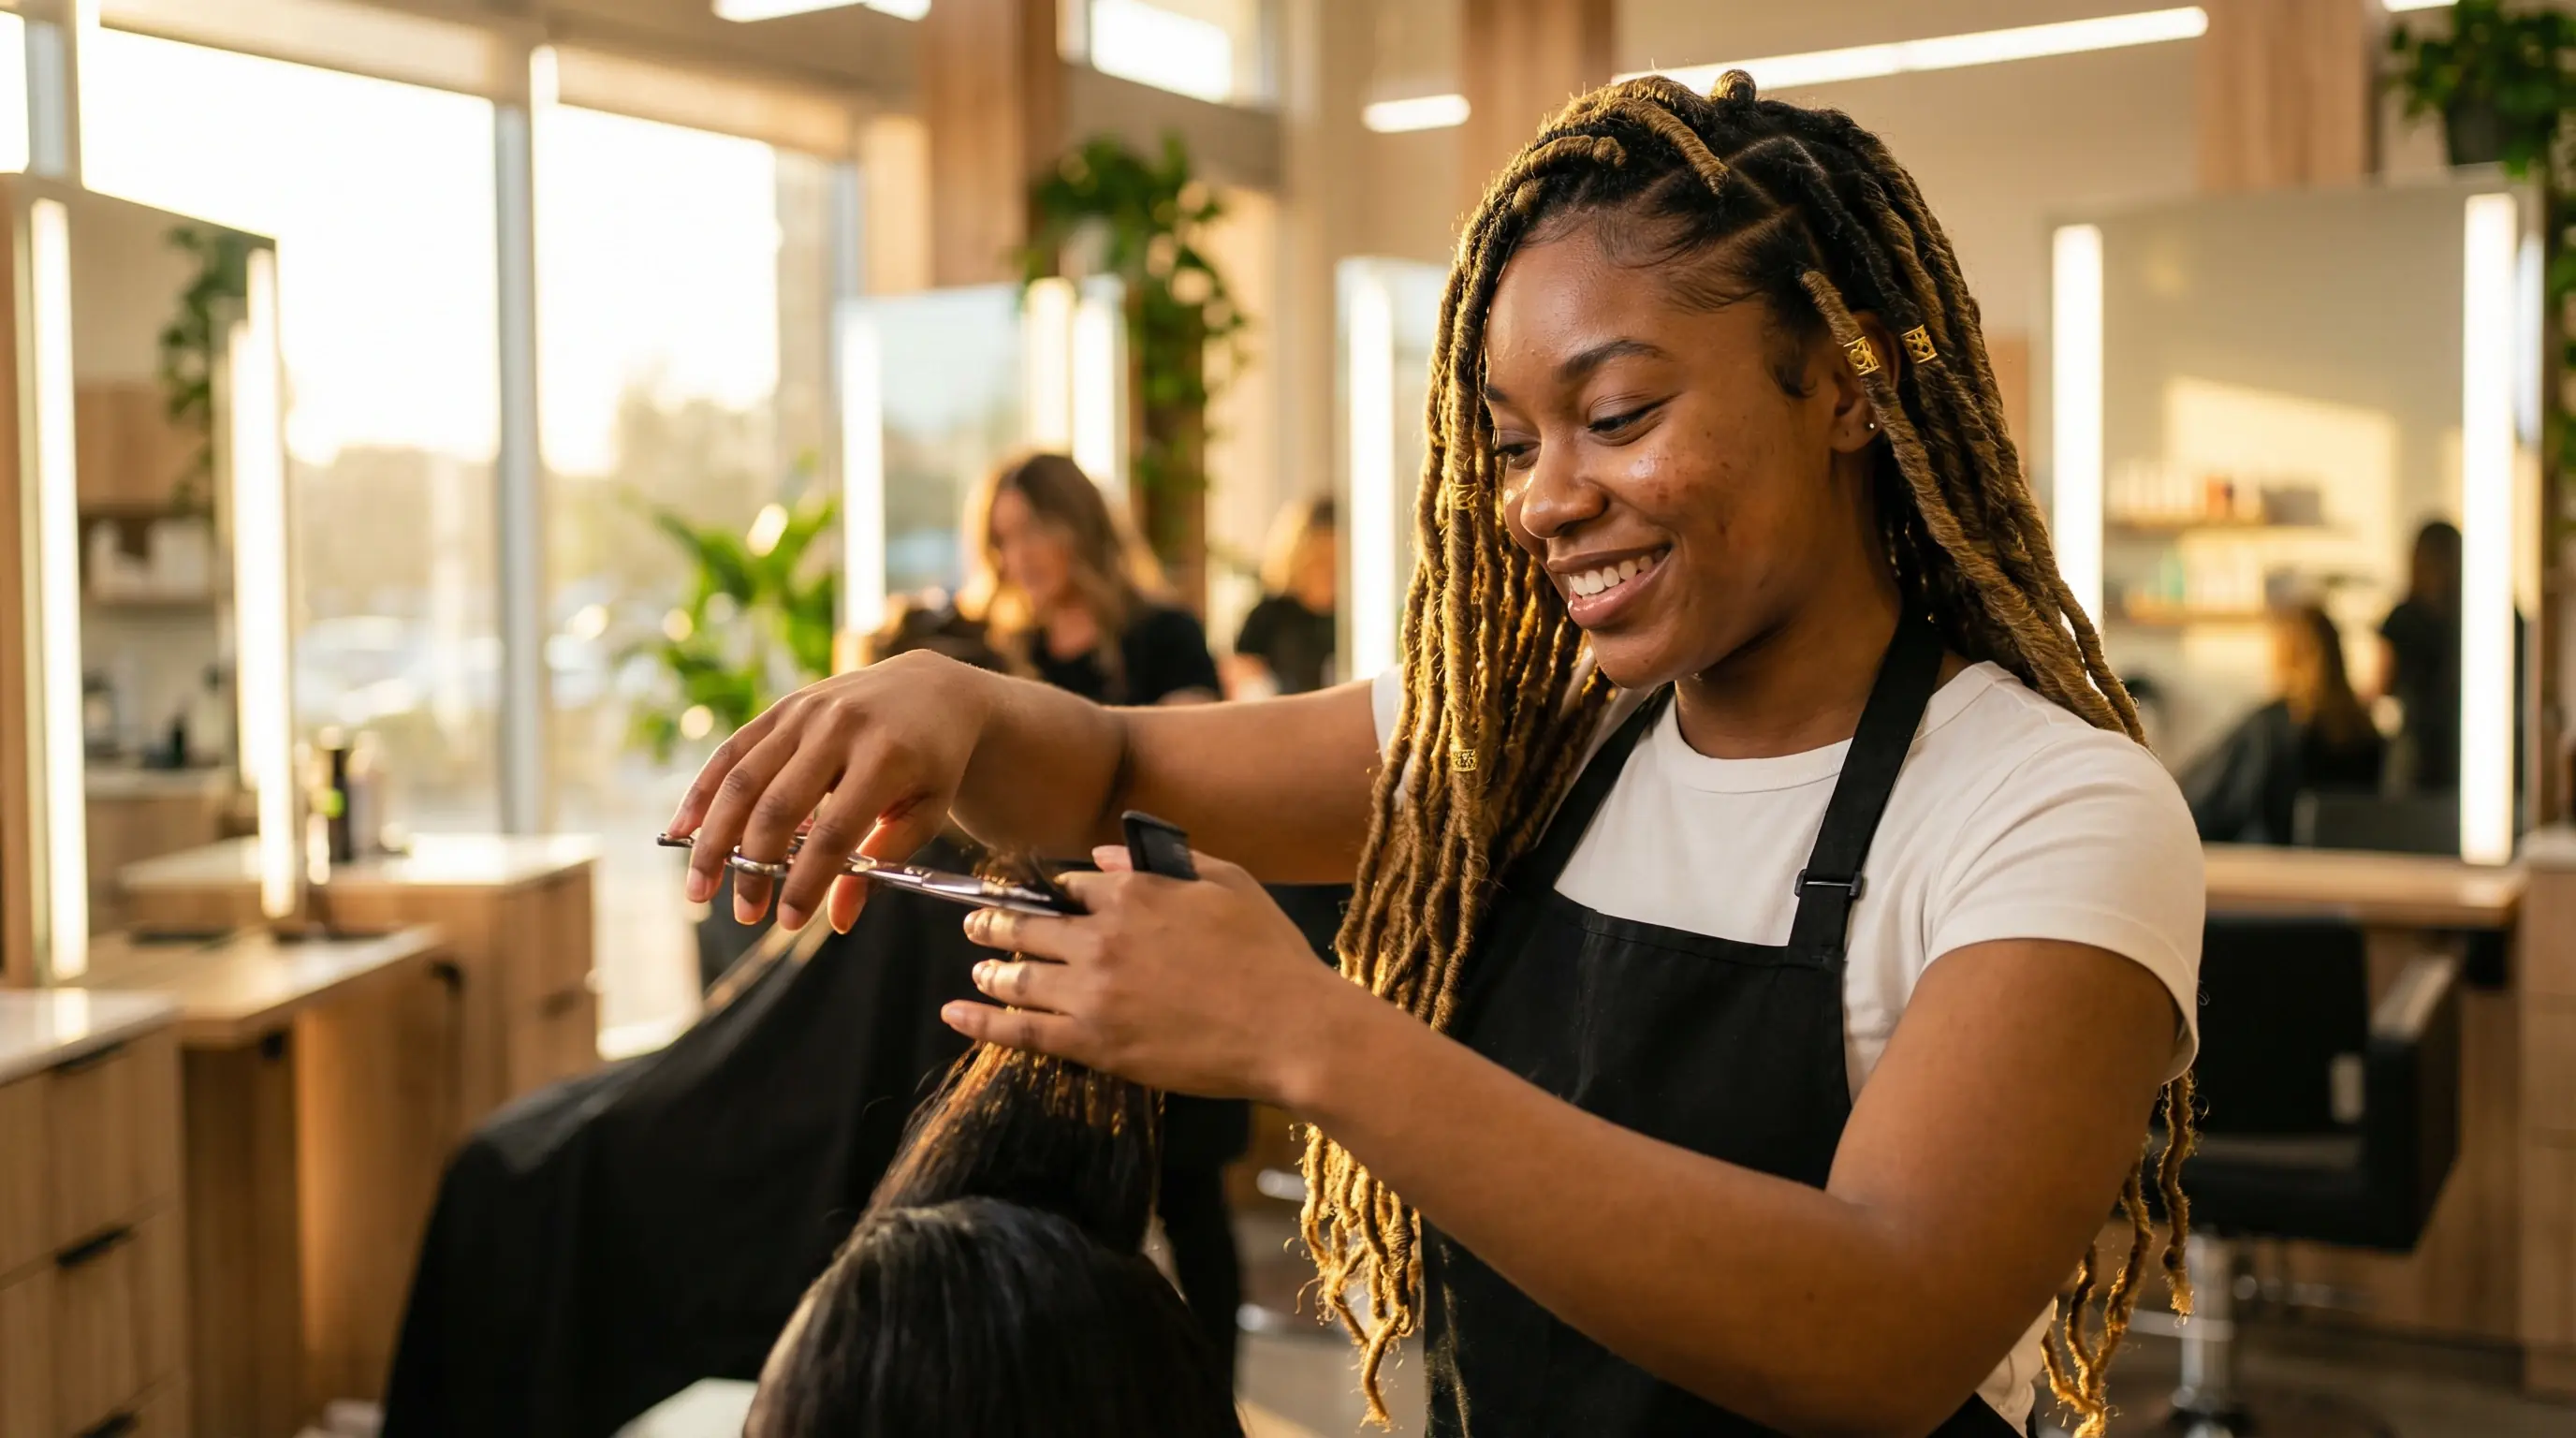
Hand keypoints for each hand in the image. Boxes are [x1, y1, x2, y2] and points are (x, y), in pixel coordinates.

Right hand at [664, 650, 993, 933]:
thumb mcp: (926, 811)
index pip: (834, 832)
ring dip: (715, 839)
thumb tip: (838, 918)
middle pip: (778, 807)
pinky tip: (683, 831)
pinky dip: (702, 793)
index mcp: (886, 756)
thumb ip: (883, 861)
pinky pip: (732, 751)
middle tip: (745, 913)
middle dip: (754, 867)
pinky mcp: (783, 708)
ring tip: (700, 888)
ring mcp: (806, 714)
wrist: (932, 690)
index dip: (806, 880)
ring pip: (743, 780)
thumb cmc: (932, 762)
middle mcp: (839, 728)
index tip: (788, 921)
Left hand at [948, 846, 1358, 1103]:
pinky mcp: (1092, 1042)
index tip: (1032, 895)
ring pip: (1016, 975)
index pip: (1067, 884)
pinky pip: (1018, 1029)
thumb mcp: (1228, 882)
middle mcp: (1101, 936)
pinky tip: (956, 1014)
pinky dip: (979, 1021)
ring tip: (980, 969)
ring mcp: (1092, 991)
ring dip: (990, 968)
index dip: (1047, 890)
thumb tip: (1104, 857)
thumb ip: (1162, 861)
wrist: (1291, 1029)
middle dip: (994, 920)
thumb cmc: (1271, 955)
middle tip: (977, 922)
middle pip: (1025, 924)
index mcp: (1134, 892)